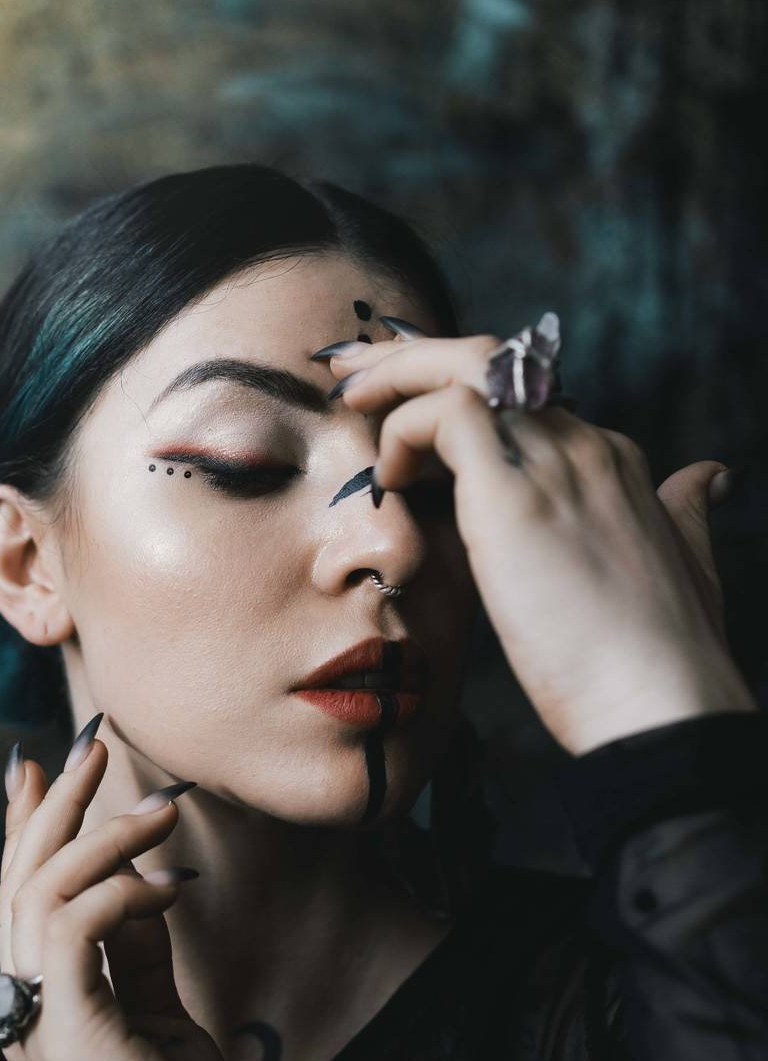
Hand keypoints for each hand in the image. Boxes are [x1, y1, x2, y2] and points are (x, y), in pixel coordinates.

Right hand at [0, 732, 246, 1060]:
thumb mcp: (152, 1013)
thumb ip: (134, 953)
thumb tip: (139, 885)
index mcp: (35, 995)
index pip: (20, 893)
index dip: (24, 825)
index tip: (39, 765)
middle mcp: (19, 1001)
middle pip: (20, 878)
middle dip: (56, 803)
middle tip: (94, 743)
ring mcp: (33, 1018)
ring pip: (41, 890)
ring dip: (102, 835)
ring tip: (161, 804)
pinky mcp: (68, 1031)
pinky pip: (75, 928)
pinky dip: (121, 891)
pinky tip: (167, 886)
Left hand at [325, 331, 757, 754]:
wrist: (662, 702)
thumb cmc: (665, 656)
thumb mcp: (689, 565)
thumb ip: (685, 513)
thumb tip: (708, 477)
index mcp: (612, 461)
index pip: (520, 397)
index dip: (453, 401)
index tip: (404, 432)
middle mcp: (584, 447)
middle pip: (489, 360)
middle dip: (412, 358)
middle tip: (354, 375)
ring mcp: (553, 462)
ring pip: (464, 366)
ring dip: (396, 375)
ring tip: (351, 402)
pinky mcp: (514, 495)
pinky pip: (445, 413)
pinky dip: (403, 429)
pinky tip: (387, 479)